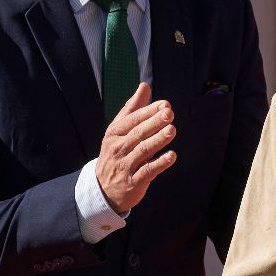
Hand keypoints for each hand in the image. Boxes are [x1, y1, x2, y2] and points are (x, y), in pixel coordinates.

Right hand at [97, 83, 176, 213]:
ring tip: (171, 130)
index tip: (165, 104)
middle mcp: (118, 148)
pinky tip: (172, 156)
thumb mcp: (119, 130)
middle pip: (138, 134)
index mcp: (114, 133)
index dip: (148, 112)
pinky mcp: (133, 182)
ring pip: (143, 151)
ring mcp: (125, 166)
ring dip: (158, 140)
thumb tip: (145, 85)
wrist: (103, 189)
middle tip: (169, 113)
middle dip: (154, 123)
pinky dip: (159, 163)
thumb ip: (133, 108)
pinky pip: (147, 171)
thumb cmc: (116, 153)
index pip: (132, 120)